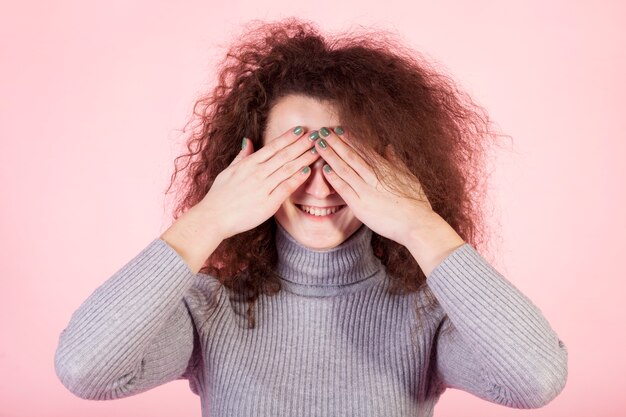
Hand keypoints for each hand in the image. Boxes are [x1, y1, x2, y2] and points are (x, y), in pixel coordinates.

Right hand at [198, 126, 319, 238]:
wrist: (212, 218)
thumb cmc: (219, 196)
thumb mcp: (228, 171)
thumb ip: (241, 156)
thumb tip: (247, 141)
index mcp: (248, 164)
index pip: (272, 147)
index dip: (288, 137)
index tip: (301, 129)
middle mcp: (257, 172)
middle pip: (284, 155)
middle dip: (302, 144)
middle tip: (317, 134)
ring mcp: (263, 187)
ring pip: (287, 169)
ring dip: (304, 158)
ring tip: (318, 150)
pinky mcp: (267, 203)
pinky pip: (285, 188)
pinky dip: (297, 178)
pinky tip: (308, 171)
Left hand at [314, 127, 434, 246]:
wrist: (417, 224)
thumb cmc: (416, 202)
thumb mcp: (408, 177)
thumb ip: (396, 161)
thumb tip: (388, 147)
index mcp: (385, 168)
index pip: (363, 149)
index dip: (349, 138)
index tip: (338, 129)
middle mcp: (373, 177)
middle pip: (351, 155)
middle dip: (336, 142)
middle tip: (323, 130)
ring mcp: (365, 191)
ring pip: (344, 169)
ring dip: (331, 155)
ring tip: (319, 144)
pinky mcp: (360, 206)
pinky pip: (344, 189)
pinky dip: (334, 178)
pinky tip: (324, 169)